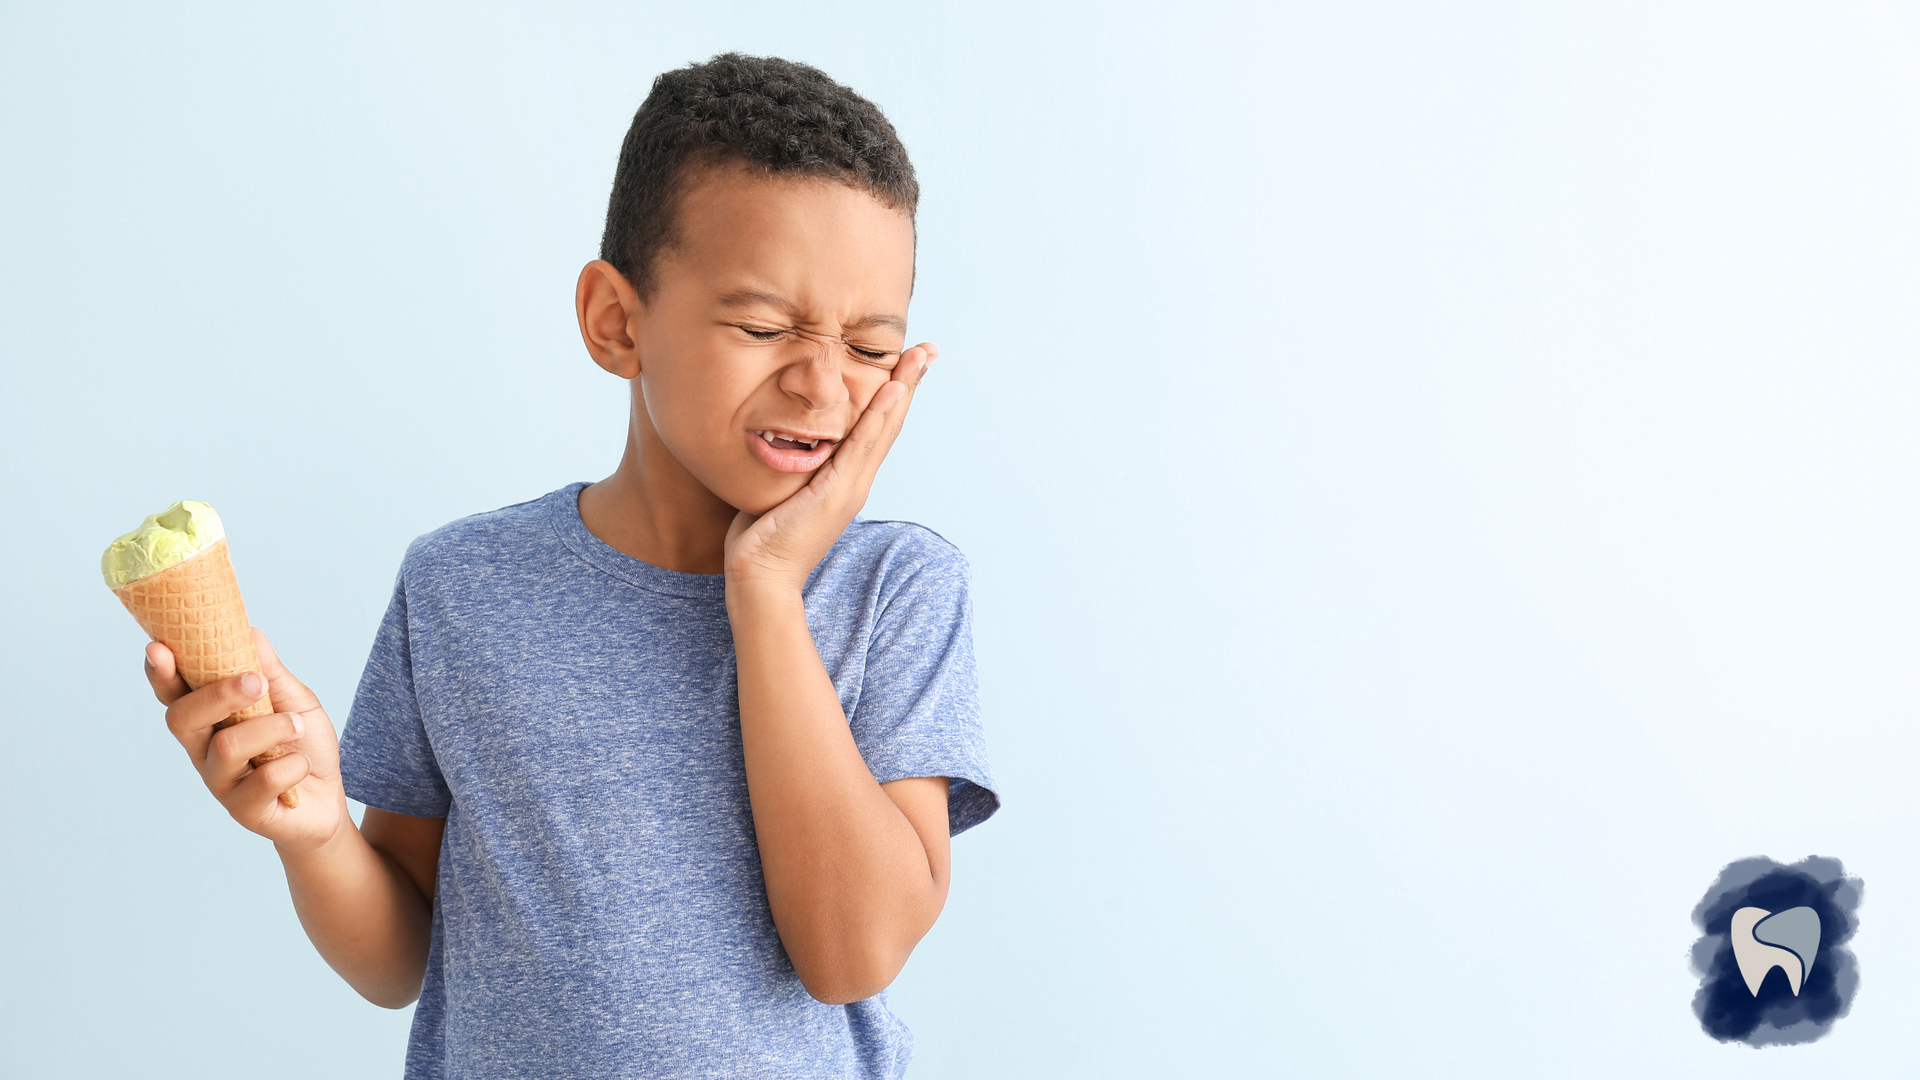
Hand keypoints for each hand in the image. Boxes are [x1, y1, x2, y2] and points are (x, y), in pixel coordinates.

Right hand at [146, 627, 347, 854]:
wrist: (328, 799)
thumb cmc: (302, 745)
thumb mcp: (295, 700)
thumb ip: (270, 672)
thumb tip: (250, 631)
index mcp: (210, 719)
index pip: (174, 695)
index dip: (161, 673)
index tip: (158, 647)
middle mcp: (204, 749)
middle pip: (182, 719)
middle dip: (217, 695)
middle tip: (255, 682)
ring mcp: (221, 782)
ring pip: (226, 747)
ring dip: (272, 729)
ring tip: (297, 725)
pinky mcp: (244, 809)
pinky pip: (263, 780)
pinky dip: (294, 765)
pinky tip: (303, 765)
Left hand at [724, 343, 935, 597]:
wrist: (762, 578)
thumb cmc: (761, 538)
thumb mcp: (780, 490)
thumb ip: (789, 466)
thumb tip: (777, 439)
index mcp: (845, 480)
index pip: (875, 429)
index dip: (892, 395)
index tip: (904, 363)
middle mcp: (856, 482)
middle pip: (890, 423)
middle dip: (910, 383)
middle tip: (928, 349)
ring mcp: (851, 488)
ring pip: (884, 428)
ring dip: (904, 389)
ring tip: (919, 357)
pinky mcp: (838, 493)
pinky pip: (862, 446)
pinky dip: (879, 416)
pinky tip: (891, 389)